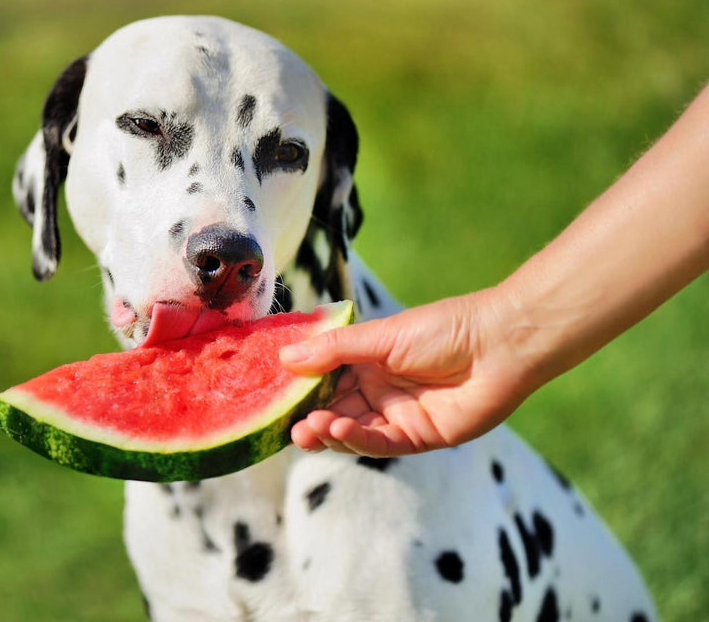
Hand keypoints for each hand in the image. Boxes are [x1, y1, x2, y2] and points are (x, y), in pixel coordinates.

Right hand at [280, 289, 534, 456]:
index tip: (273, 398)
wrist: (500, 344)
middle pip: (334, 411)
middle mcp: (379, 390)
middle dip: (309, 420)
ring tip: (309, 428)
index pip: (324, 381)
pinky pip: (380, 443)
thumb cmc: (443, 328)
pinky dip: (356, 439)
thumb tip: (285, 356)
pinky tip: (337, 430)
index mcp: (368, 362)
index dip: (300, 391)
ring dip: (328, 432)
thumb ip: (333, 350)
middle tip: (288, 427)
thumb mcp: (380, 335)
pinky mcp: (419, 437)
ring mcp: (398, 416)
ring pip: (353, 432)